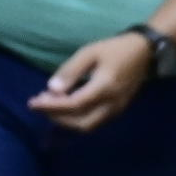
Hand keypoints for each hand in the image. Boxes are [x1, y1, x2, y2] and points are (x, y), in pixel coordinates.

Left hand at [30, 32, 152, 131]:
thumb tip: (51, 89)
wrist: (144, 53)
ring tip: (48, 104)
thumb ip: (70, 71)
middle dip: (57, 118)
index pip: (74, 105)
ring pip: (88, 126)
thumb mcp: (89, 53)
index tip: (32, 103)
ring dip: (66, 120)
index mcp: (104, 88)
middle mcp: (112, 105)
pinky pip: (94, 122)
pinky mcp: (117, 111)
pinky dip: (76, 118)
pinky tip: (64, 106)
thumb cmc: (114, 49)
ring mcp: (117, 111)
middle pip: (81, 123)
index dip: (51, 107)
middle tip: (39, 104)